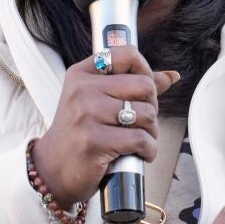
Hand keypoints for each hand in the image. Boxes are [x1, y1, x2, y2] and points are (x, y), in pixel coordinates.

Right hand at [30, 46, 178, 207]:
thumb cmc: (80, 133)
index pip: (127, 54)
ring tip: (137, 139)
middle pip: (144, 86)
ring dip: (151, 132)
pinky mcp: (95, 141)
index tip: (143, 91)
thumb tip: (171, 76)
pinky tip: (139, 154)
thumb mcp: (97, 101)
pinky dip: (148, 150)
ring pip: (147, 114)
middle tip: (140, 122)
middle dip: (151, 107)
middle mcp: (82, 90)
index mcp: (82, 74)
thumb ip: (132, 86)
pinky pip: (141, 140)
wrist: (54, 169)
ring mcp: (87, 115)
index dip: (145, 71)